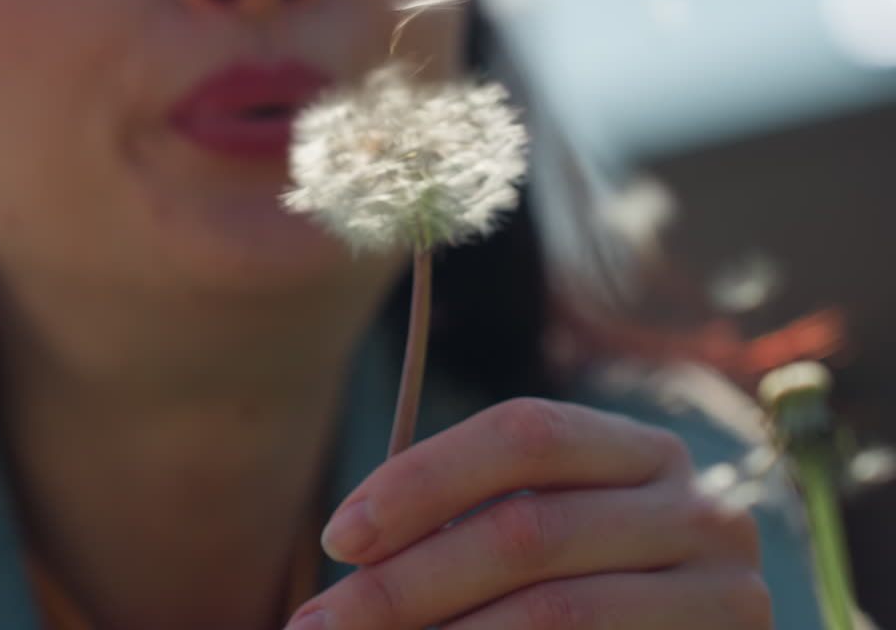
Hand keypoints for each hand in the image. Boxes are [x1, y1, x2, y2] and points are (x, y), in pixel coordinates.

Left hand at [287, 398, 770, 628]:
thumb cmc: (592, 595)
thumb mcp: (541, 540)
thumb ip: (467, 528)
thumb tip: (345, 545)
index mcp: (639, 450)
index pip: (524, 433)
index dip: (423, 480)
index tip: (336, 538)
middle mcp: (698, 507)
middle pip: (527, 530)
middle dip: (404, 585)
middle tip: (317, 626)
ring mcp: (727, 591)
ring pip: (556, 612)